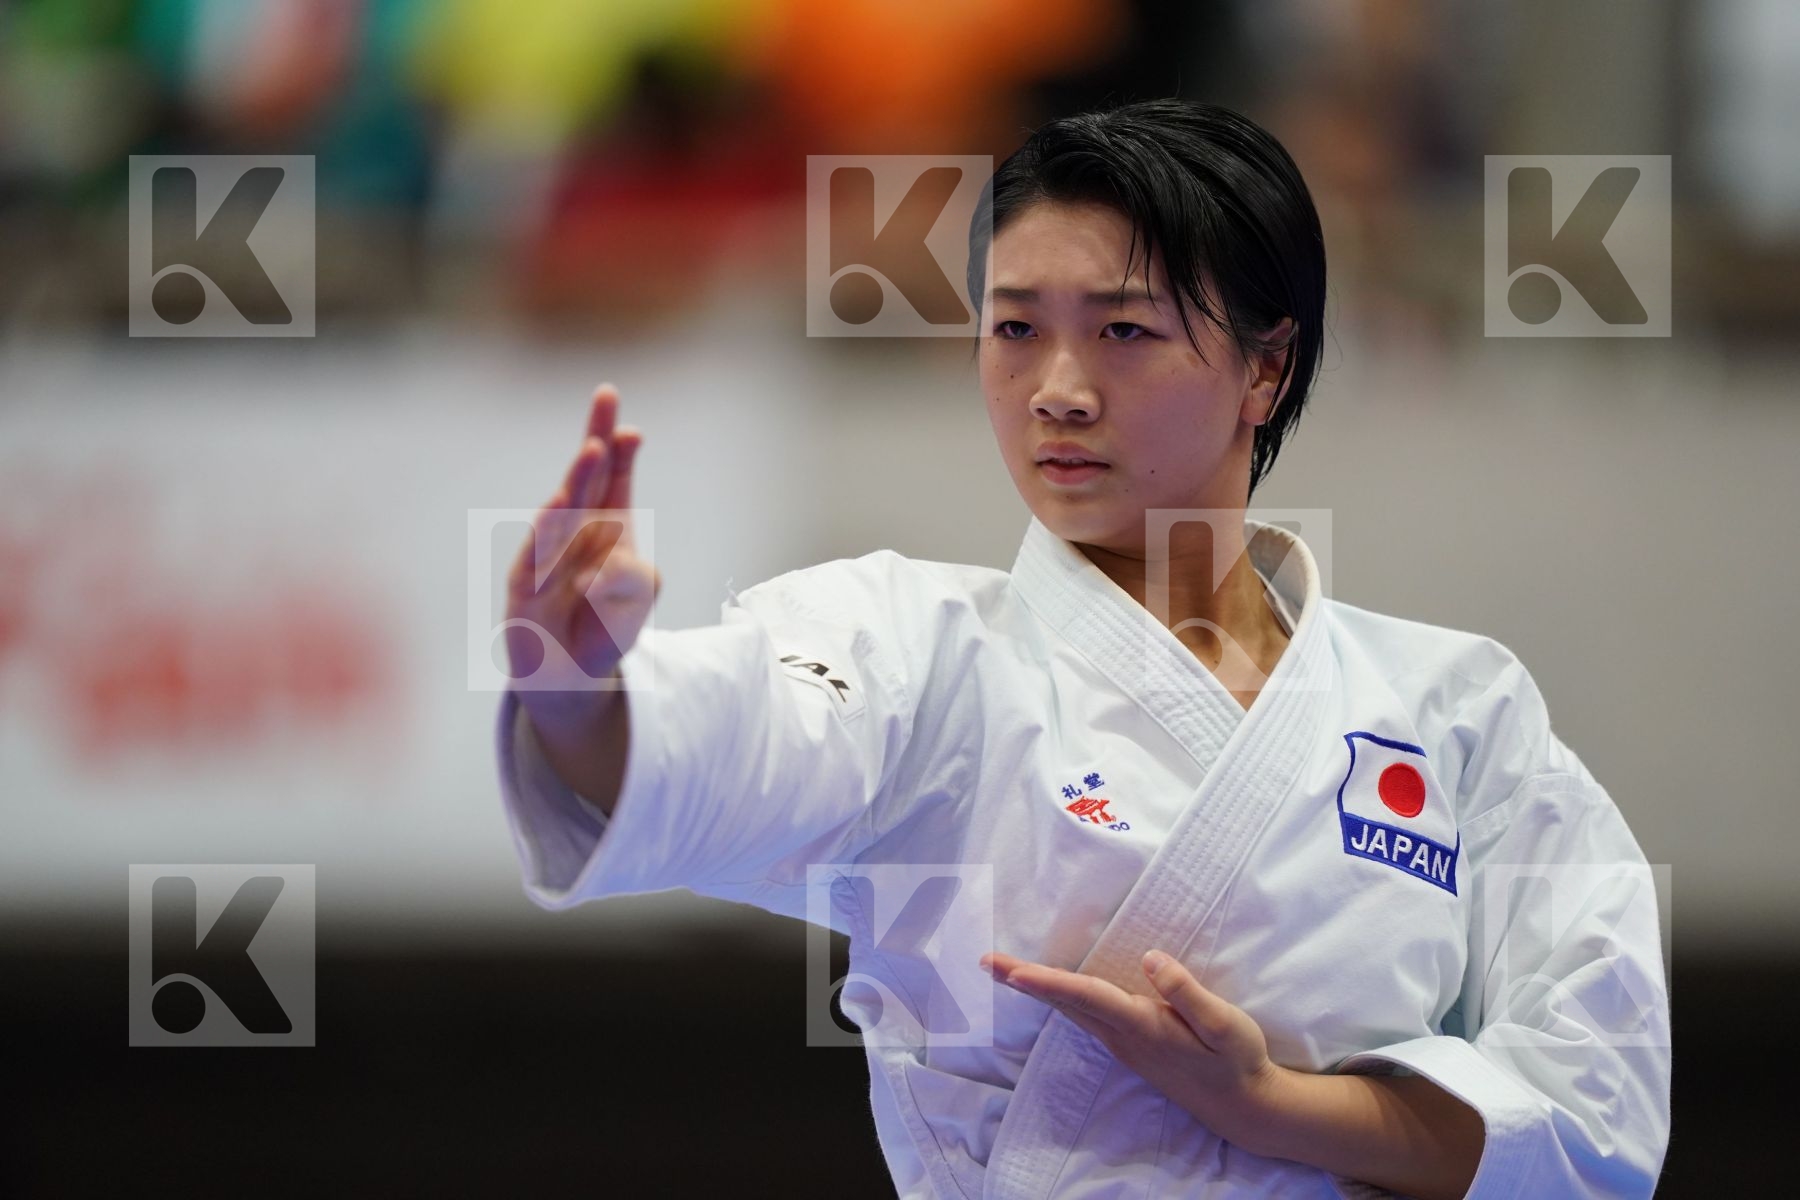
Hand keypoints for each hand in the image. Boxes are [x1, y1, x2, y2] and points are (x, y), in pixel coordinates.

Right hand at [504, 383, 658, 713]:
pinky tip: (557, 505)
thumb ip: (631, 576)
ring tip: (594, 449)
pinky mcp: (524, 584)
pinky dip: (548, 535)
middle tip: (607, 397)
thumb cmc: (606, 626)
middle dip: (597, 439)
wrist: (572, 673)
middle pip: (587, 478)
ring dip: (578, 478)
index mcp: (609, 526)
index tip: (632, 432)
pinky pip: (534, 555)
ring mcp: (547, 553)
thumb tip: (596, 573)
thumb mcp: (637, 597)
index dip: (622, 453)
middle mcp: (576, 531)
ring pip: (562, 509)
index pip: (616, 481)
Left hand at [980, 948, 1287, 1152]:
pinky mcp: (1130, 1045)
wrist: (1243, 1106)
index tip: (1011, 971)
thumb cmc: (1236, 1061)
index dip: (1048, 982)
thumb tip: (1150, 959)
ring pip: (1072, 1010)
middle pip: (1065, 1003)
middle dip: (1024, 981)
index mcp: (1144, 1026)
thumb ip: (1186, 993)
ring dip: (1038, 988)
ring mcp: (1123, 1044)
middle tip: (985, 960)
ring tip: (1005, 969)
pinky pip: (1085, 1015)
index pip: (1086, 997)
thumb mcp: (1224, 1025)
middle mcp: (1124, 1037)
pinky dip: (1060, 997)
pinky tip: (1052, 988)